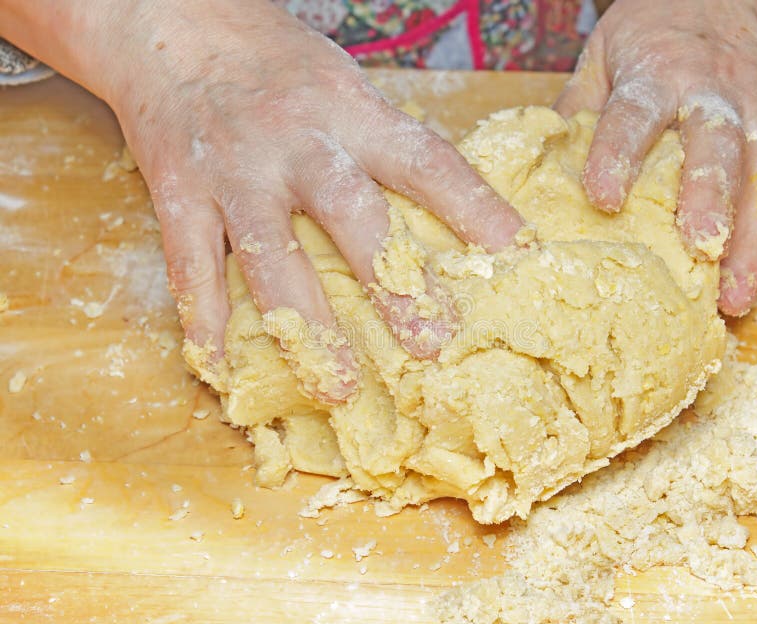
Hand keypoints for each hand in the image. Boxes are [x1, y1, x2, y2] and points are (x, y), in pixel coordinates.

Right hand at [0, 0, 522, 400]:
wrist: (172, 25)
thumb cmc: (276, 65)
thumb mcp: (344, 87)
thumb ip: (383, 146)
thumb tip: (449, 214)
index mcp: (350, 113)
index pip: (425, 162)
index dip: (474, 208)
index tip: (518, 254)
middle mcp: (296, 145)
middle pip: (352, 215)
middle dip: (393, 283)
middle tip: (433, 345)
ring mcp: (234, 172)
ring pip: (271, 256)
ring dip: (305, 327)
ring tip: (336, 387)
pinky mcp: (178, 193)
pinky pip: (193, 265)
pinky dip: (204, 320)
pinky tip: (219, 366)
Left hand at [555, 0, 756, 315]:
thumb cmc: (658, 28)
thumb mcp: (604, 53)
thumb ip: (578, 108)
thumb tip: (536, 169)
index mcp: (659, 72)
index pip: (634, 115)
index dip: (617, 154)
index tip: (600, 197)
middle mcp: (717, 91)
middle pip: (718, 148)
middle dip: (711, 201)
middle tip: (698, 251)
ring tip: (735, 294)